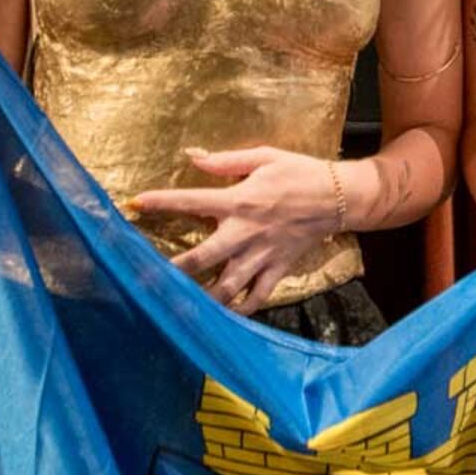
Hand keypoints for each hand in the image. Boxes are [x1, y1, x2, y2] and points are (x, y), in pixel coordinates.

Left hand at [129, 147, 337, 316]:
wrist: (339, 197)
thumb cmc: (300, 172)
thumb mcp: (264, 157)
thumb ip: (226, 161)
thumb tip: (193, 156)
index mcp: (238, 200)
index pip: (192, 200)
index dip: (162, 202)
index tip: (136, 203)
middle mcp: (245, 232)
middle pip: (203, 257)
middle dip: (174, 270)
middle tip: (145, 281)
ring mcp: (262, 255)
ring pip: (227, 285)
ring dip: (202, 299)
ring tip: (178, 310)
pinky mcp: (278, 269)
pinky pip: (257, 296)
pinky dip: (240, 309)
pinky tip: (223, 317)